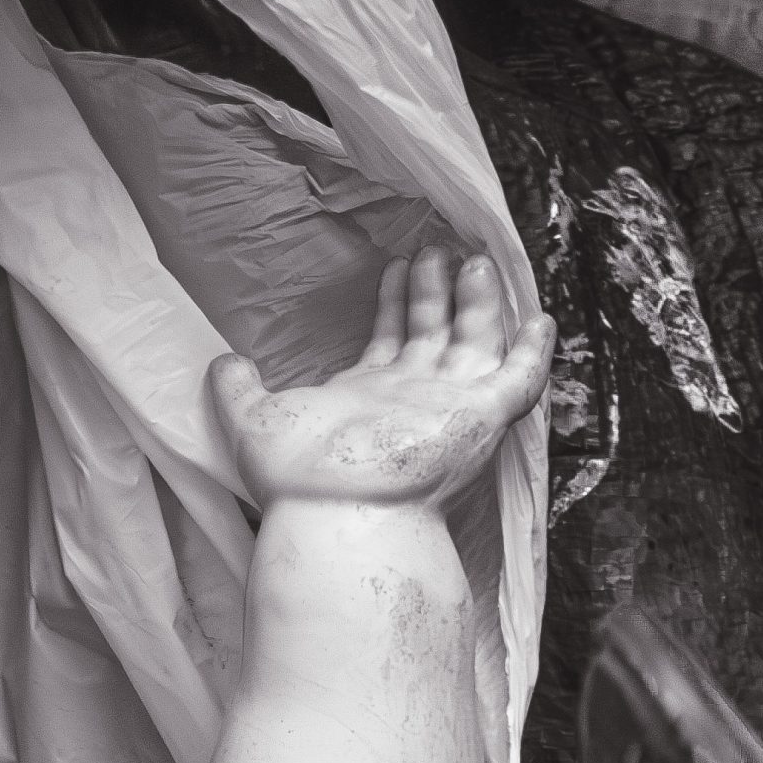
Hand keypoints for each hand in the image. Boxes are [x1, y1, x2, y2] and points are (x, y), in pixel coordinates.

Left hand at [210, 246, 555, 511]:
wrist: (335, 511)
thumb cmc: (296, 475)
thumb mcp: (253, 420)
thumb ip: (238, 390)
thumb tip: (224, 363)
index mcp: (369, 396)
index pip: (393, 339)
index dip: (396, 301)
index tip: (398, 264)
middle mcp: (412, 399)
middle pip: (436, 334)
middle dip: (438, 293)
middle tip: (437, 251)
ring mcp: (449, 407)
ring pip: (475, 345)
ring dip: (478, 305)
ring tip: (475, 261)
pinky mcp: (480, 417)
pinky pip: (519, 381)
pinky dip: (533, 352)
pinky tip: (538, 318)